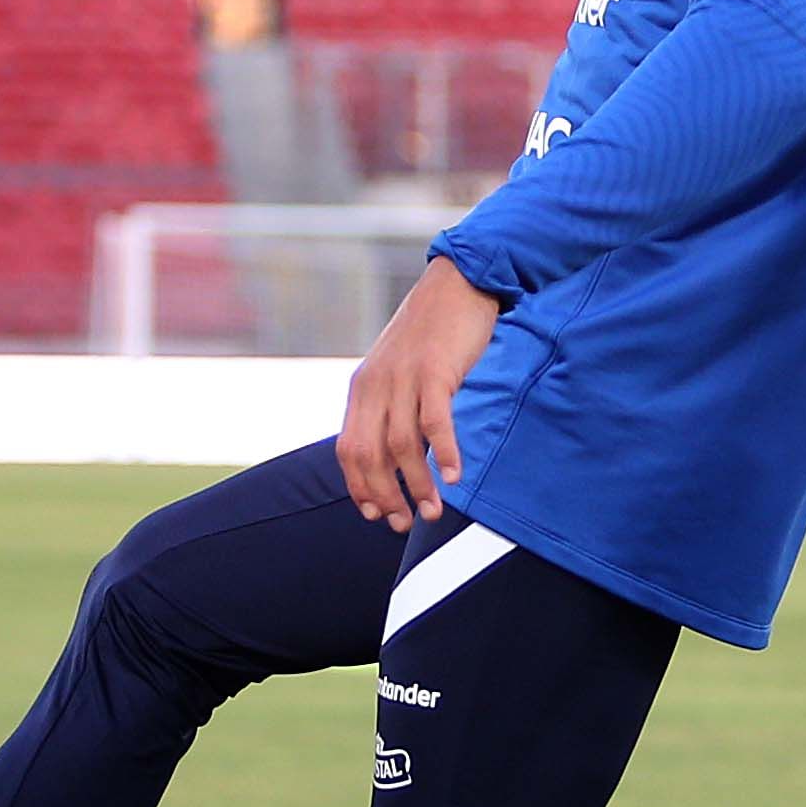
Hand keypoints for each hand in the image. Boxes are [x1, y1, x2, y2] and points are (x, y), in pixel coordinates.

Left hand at [338, 257, 502, 525]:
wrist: (456, 283)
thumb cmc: (432, 333)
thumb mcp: (398, 371)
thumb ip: (391, 407)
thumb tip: (397, 453)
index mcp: (362, 390)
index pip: (349, 451)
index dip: (360, 488)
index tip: (377, 515)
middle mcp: (376, 386)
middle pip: (369, 456)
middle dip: (385, 497)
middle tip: (405, 523)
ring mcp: (404, 378)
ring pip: (402, 447)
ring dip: (417, 486)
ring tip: (433, 512)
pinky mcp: (435, 371)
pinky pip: (435, 422)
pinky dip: (444, 453)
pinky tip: (455, 477)